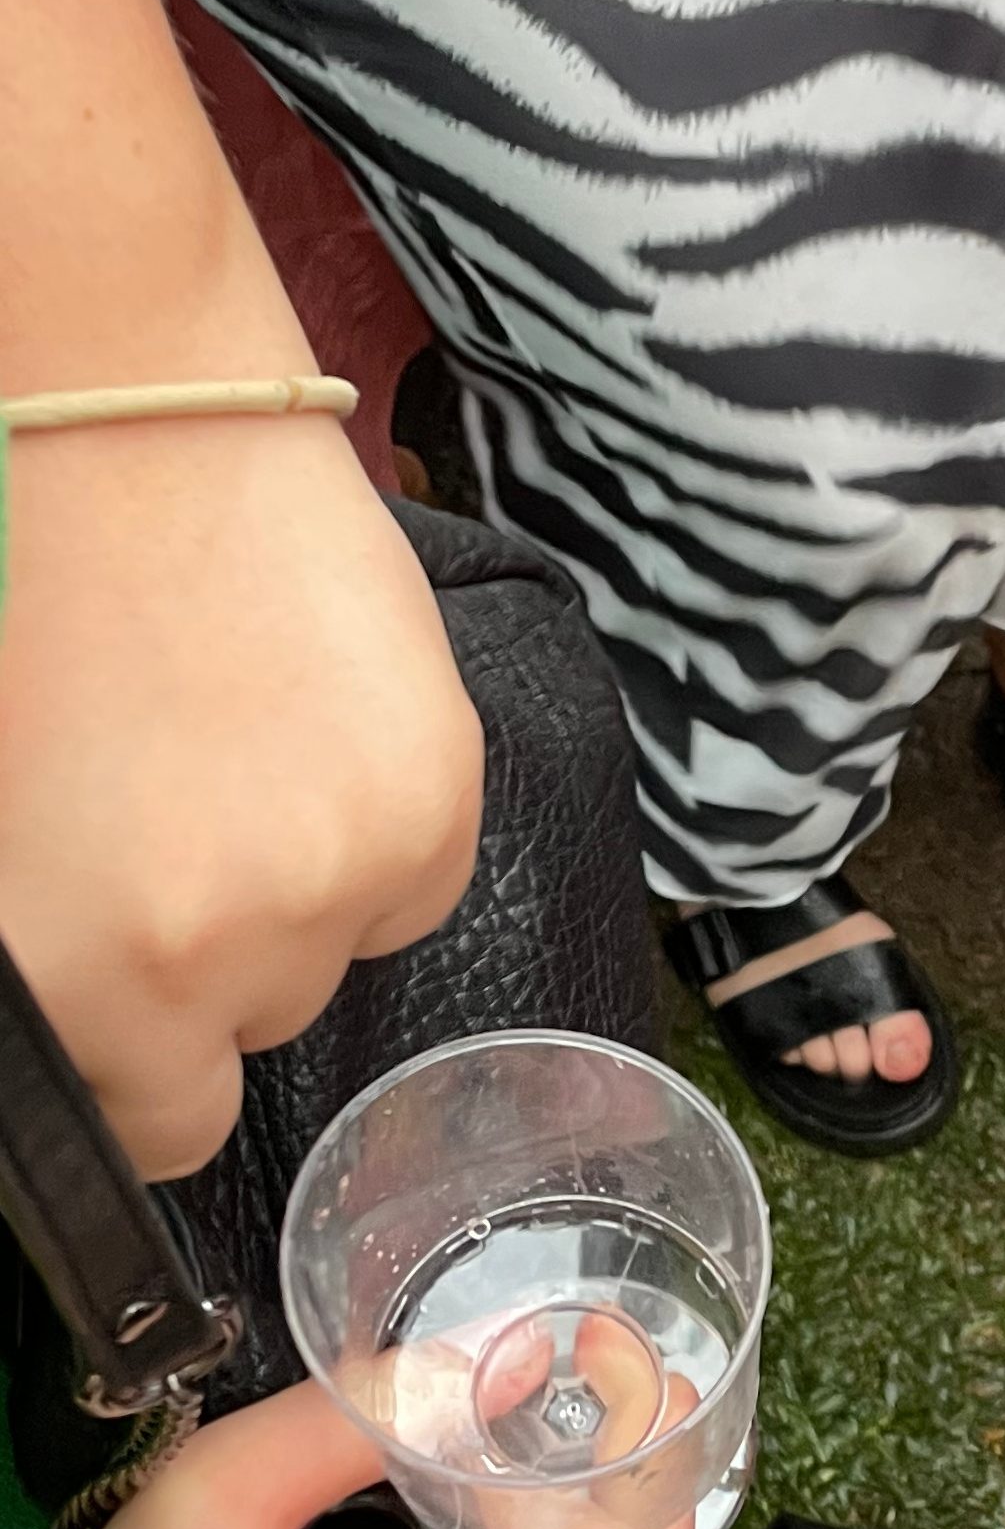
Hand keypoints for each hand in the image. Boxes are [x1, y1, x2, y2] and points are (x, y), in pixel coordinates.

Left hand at [0, 415, 483, 1178]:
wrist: (114, 401)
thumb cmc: (13, 587)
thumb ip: (58, 944)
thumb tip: (103, 1008)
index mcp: (87, 968)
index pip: (160, 1127)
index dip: (140, 1069)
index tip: (127, 1007)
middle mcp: (229, 954)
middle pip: (252, 1033)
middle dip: (211, 960)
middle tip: (161, 826)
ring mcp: (346, 879)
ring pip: (337, 956)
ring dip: (297, 891)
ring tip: (233, 754)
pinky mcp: (438, 801)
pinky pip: (416, 883)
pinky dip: (375, 831)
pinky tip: (311, 728)